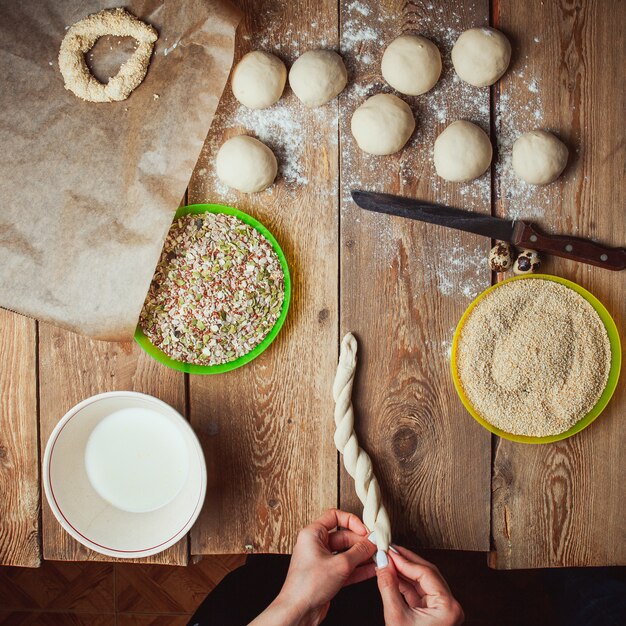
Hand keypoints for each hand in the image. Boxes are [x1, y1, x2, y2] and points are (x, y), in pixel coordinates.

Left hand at [250, 508, 376, 625]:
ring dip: (362, 556)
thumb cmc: (308, 586)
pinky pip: (345, 567)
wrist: (298, 611)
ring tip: (378, 557)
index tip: (364, 530)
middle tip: (376, 546)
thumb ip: (359, 552)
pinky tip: (372, 570)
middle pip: (343, 536)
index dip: (351, 521)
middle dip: (361, 542)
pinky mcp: (327, 575)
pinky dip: (358, 569)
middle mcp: (316, 545)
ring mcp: (322, 561)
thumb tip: (372, 542)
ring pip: (346, 553)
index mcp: (313, 534)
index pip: (334, 516)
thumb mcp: (340, 565)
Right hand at [376, 545, 463, 624]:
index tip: (389, 551)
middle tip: (388, 551)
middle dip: (405, 562)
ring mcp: (442, 611)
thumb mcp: (396, 617)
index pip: (426, 573)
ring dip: (404, 572)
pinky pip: (419, 593)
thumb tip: (382, 563)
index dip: (405, 559)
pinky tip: (392, 576)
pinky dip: (405, 584)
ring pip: (422, 582)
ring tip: (387, 562)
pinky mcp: (432, 615)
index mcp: (448, 607)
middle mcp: (449, 607)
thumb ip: (388, 586)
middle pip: (426, 574)